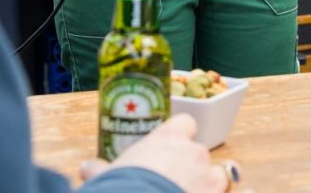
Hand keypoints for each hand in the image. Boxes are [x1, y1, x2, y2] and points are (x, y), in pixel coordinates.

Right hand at [79, 115, 248, 192]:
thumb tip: (84, 168)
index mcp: (169, 140)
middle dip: (193, 166)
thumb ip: (99, 170)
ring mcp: (212, 180)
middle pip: (202, 152)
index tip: (170, 148)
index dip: (179, 136)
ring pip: (225, 173)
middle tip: (176, 183)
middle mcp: (195, 154)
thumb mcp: (106, 176)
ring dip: (215, 183)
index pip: (185, 124)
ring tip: (200, 192)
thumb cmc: (121, 187)